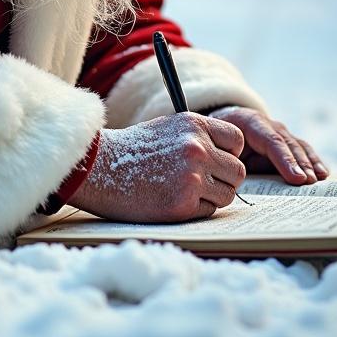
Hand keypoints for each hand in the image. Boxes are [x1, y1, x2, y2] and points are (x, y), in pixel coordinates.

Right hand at [66, 112, 246, 222]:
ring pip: (227, 195)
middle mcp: (197, 148)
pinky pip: (208, 211)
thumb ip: (198, 136)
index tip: (215, 161)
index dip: (229, 154)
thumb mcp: (168, 128)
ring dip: (211, 198)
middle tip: (201, 183)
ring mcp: (192, 176)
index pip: (237, 141)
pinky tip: (171, 200)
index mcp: (194, 124)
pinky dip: (194, 210)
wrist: (99, 169)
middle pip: (237, 172)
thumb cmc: (132, 150)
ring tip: (182, 191)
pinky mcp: (183, 203)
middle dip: (223, 180)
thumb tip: (229, 155)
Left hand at [207, 106, 327, 184]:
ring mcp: (280, 132)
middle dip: (300, 164)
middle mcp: (269, 125)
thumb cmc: (219, 138)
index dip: (285, 160)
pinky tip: (323, 173)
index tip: (297, 178)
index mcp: (250, 122)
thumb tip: (239, 183)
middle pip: (288, 144)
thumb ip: (229, 160)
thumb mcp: (218, 144)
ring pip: (299, 146)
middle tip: (310, 182)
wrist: (223, 120)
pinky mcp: (285, 142)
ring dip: (310, 163)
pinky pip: (302, 150)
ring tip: (319, 179)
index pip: (271, 141)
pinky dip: (313, 161)